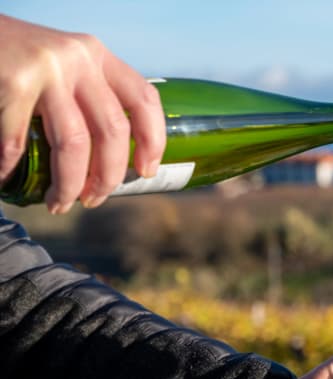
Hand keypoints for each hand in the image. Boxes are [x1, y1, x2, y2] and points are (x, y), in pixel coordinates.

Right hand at [0, 15, 165, 212]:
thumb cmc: (15, 57)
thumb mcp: (64, 66)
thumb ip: (88, 94)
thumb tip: (112, 157)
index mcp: (98, 57)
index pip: (144, 99)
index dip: (153, 140)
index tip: (146, 172)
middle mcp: (80, 60)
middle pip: (113, 131)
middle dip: (107, 176)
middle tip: (93, 199)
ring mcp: (48, 69)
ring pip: (74, 143)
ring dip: (69, 183)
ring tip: (59, 203)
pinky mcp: (14, 81)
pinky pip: (18, 140)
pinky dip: (11, 166)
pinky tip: (7, 176)